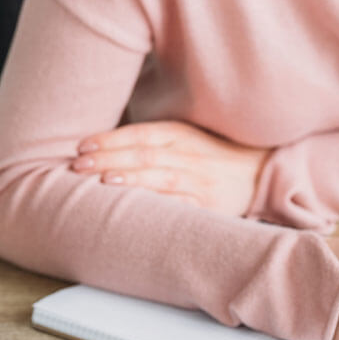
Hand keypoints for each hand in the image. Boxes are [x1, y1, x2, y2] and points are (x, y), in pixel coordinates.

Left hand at [71, 121, 269, 216]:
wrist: (260, 176)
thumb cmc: (211, 156)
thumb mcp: (184, 138)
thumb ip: (149, 140)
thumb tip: (100, 146)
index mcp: (181, 134)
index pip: (141, 133)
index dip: (110, 138)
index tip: (81, 145)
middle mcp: (189, 155)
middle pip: (144, 154)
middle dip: (109, 158)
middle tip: (78, 164)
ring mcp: (198, 181)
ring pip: (160, 177)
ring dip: (129, 178)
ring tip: (100, 180)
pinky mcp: (206, 205)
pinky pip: (178, 204)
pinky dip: (155, 204)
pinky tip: (134, 205)